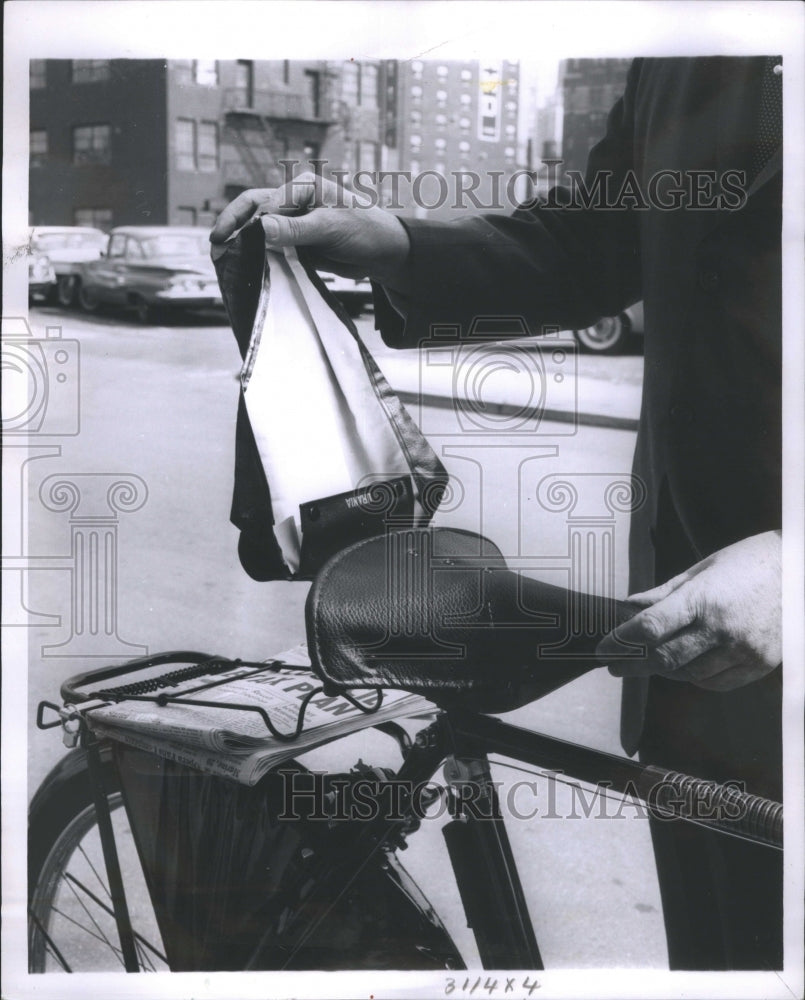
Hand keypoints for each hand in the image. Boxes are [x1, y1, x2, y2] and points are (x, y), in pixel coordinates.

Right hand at [209, 172, 411, 291]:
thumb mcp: (331, 229)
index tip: (236, 243)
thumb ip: (297, 230)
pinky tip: (242, 266)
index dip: (248, 222)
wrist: (385, 253)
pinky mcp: (296, 242)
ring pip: (259, 230)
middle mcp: (295, 200)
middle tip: (214, 245)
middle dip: (233, 226)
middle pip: (254, 210)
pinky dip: (256, 256)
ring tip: (220, 257)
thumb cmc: (365, 231)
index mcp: (303, 187)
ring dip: (241, 242)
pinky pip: (270, 247)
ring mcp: (294, 222)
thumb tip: (261, 228)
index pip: (266, 201)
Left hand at [597, 531, 781, 690]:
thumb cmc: (748, 563)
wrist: (800, 571)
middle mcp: (722, 627)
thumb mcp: (701, 570)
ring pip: (688, 675)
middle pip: (664, 658)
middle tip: (616, 663)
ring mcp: (743, 650)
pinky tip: (686, 666)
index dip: (622, 641)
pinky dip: (694, 677)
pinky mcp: (759, 665)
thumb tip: (628, 607)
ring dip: (663, 670)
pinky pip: (715, 683)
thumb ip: (663, 593)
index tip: (604, 648)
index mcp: (703, 598)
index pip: (651, 627)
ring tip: (650, 661)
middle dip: (634, 663)